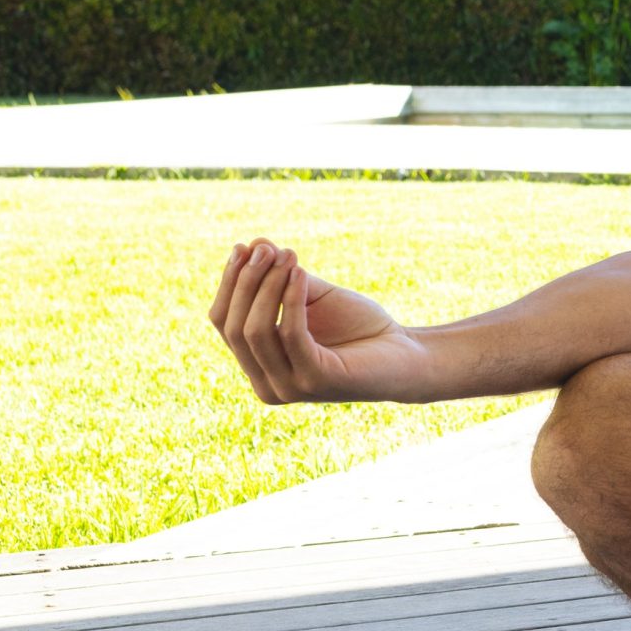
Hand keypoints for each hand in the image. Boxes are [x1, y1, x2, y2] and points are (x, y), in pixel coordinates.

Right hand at [208, 237, 428, 403]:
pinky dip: (291, 299)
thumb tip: (252, 243)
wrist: (407, 354)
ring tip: (289, 255)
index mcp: (258, 367)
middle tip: (266, 248)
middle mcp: (267, 385)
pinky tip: (302, 273)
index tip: (244, 247)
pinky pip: (290, 334)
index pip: (224, 323)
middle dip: (246, 281)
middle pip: (234, 327)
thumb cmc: (358, 327)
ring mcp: (289, 387)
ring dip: (269, 286)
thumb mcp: (313, 297)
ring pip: (256, 331)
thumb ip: (280, 277)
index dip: (229, 283)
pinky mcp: (316, 381)